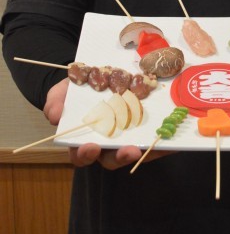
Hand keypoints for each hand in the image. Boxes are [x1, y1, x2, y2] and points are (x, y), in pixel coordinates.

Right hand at [43, 78, 173, 169]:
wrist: (104, 74)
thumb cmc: (82, 88)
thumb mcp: (67, 89)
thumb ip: (58, 100)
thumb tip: (53, 114)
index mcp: (87, 137)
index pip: (83, 155)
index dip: (85, 154)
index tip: (91, 147)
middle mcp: (109, 142)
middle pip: (113, 159)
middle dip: (120, 157)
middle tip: (128, 150)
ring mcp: (130, 137)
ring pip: (137, 151)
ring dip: (145, 151)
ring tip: (152, 143)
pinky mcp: (149, 131)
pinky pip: (157, 141)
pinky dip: (164, 142)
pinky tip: (172, 137)